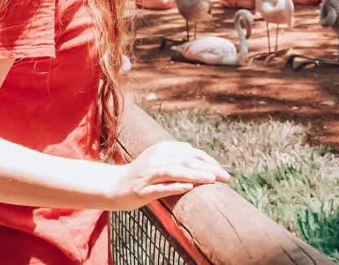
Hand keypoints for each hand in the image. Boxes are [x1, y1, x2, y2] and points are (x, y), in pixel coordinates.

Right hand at [107, 141, 229, 210]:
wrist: (113, 186)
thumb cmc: (141, 174)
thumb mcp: (157, 159)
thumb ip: (174, 155)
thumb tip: (193, 151)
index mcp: (162, 149)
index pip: (191, 153)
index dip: (208, 160)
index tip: (222, 170)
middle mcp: (156, 159)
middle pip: (186, 161)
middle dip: (208, 168)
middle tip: (225, 177)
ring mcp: (148, 174)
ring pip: (174, 172)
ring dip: (195, 174)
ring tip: (211, 179)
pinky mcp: (142, 190)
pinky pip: (160, 187)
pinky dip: (175, 186)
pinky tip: (188, 187)